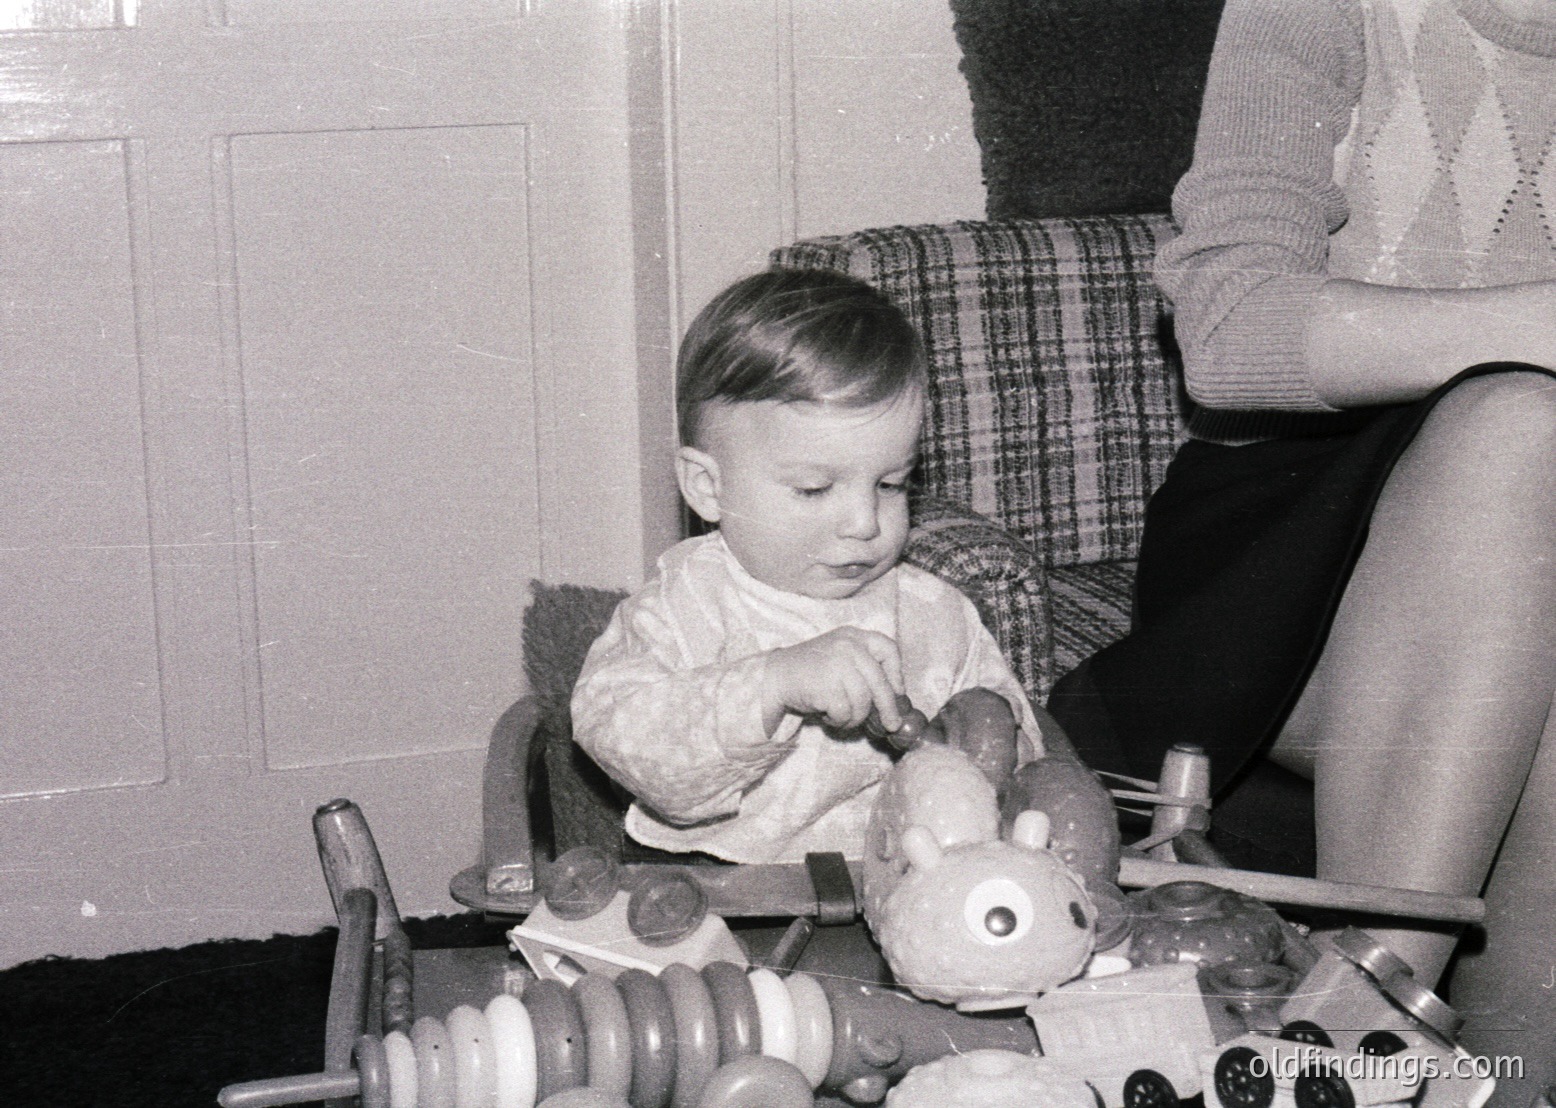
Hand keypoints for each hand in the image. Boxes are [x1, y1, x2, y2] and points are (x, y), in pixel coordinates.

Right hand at [761, 627, 904, 735]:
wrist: (775, 676)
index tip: (898, 691)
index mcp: (853, 636)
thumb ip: (863, 668)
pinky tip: (827, 714)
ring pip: (863, 702)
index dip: (896, 672)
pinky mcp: (826, 685)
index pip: (887, 648)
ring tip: (840, 715)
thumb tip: (894, 699)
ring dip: (854, 717)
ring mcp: (837, 664)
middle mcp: (848, 646)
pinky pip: (845, 713)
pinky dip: (839, 721)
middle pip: (880, 682)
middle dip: (888, 708)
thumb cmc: (811, 671)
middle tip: (892, 725)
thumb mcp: (838, 656)